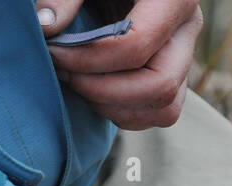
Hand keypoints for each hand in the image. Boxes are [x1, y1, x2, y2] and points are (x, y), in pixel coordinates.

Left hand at [39, 0, 203, 129]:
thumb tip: (45, 27)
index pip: (137, 46)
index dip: (89, 58)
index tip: (53, 51)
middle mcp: (186, 31)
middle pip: (160, 86)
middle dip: (104, 91)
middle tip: (65, 74)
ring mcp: (183, 57)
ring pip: (165, 109)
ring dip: (114, 107)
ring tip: (76, 83)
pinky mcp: (173, 74)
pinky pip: (158, 112)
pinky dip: (122, 112)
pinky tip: (90, 89)